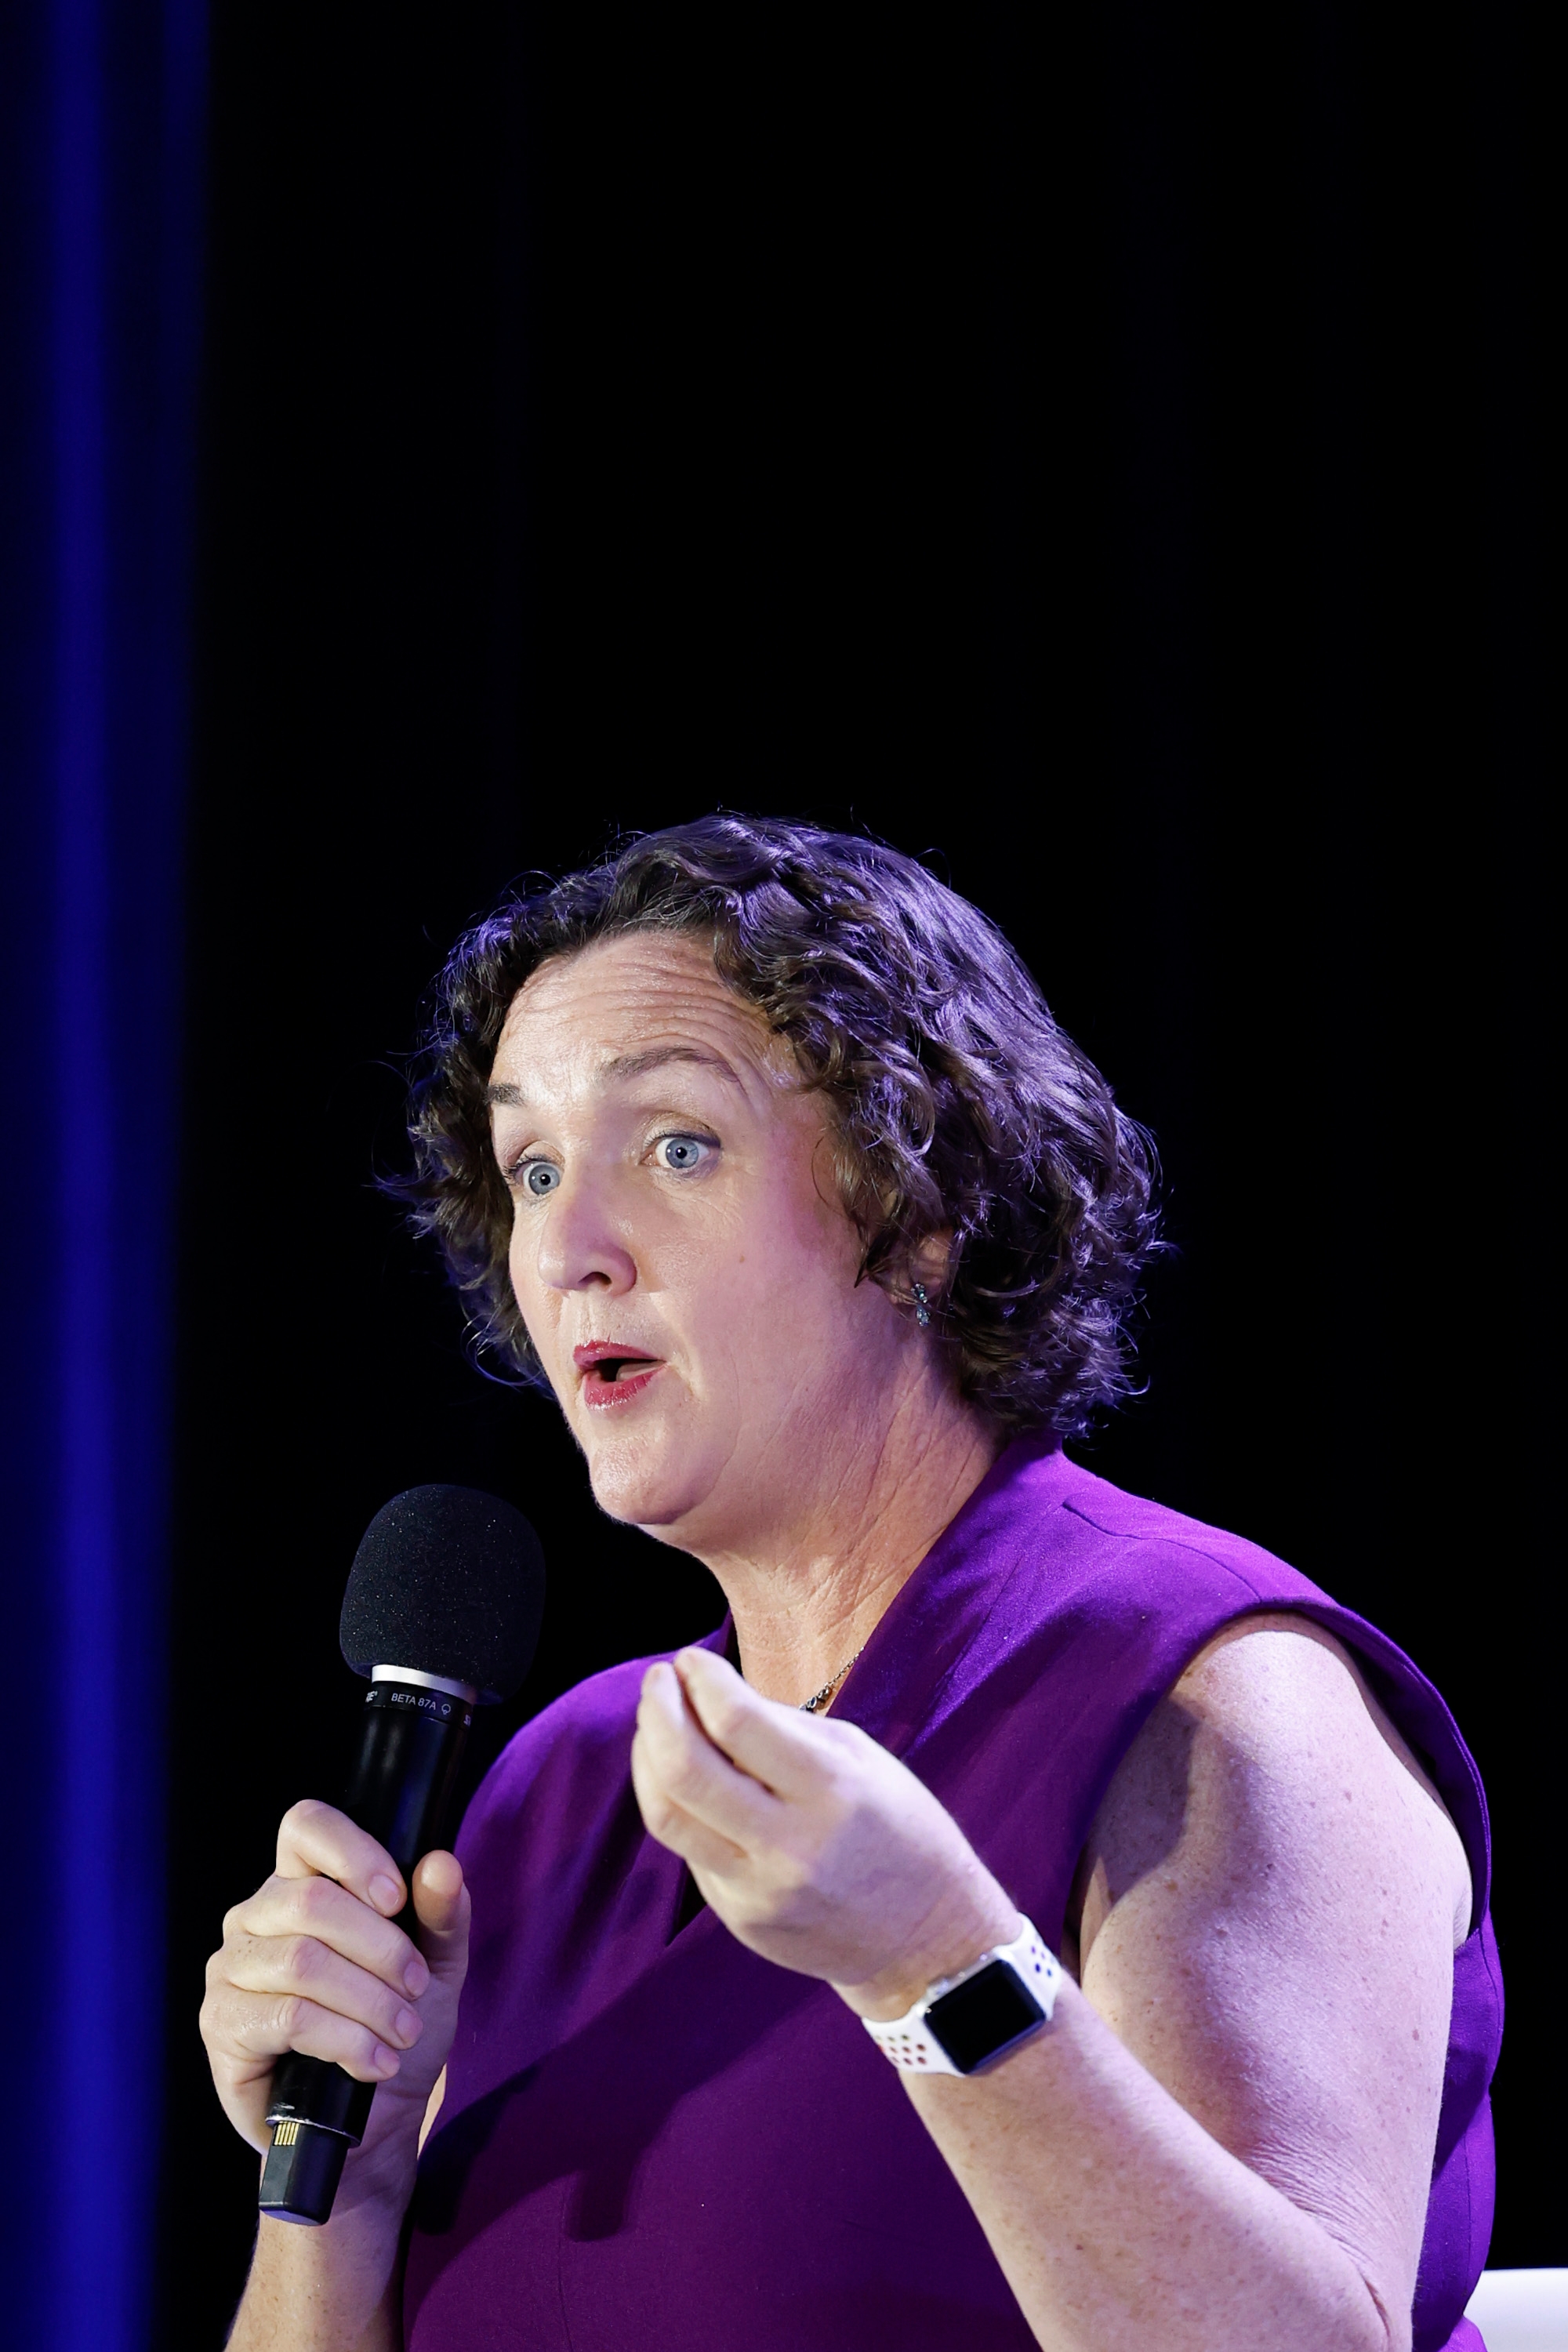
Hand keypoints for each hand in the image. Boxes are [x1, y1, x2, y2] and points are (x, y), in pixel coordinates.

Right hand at [200, 1801, 469, 2184]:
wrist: (372, 2122)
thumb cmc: (395, 2028)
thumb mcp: (437, 1967)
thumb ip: (442, 1913)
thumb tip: (440, 1863)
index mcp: (302, 1883)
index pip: (306, 1826)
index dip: (353, 1852)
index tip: (397, 1900)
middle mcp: (257, 1916)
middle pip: (313, 1901)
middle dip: (381, 1948)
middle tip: (416, 1989)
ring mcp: (233, 1969)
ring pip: (303, 1961)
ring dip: (368, 2000)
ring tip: (402, 2032)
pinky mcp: (223, 2025)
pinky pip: (288, 2016)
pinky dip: (344, 2039)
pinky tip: (373, 2061)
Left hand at [631, 1648, 1015, 2016]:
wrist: (926, 1939)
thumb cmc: (899, 1827)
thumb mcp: (858, 1757)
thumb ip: (781, 1727)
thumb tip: (707, 1695)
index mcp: (830, 1790)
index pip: (736, 1722)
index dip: (701, 1679)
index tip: (691, 1658)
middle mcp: (789, 1845)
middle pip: (684, 1771)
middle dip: (657, 1710)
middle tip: (658, 1680)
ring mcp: (758, 1890)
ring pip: (666, 1817)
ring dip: (646, 1758)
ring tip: (654, 1725)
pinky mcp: (740, 1918)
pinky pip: (690, 1850)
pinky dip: (679, 1804)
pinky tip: (690, 1782)